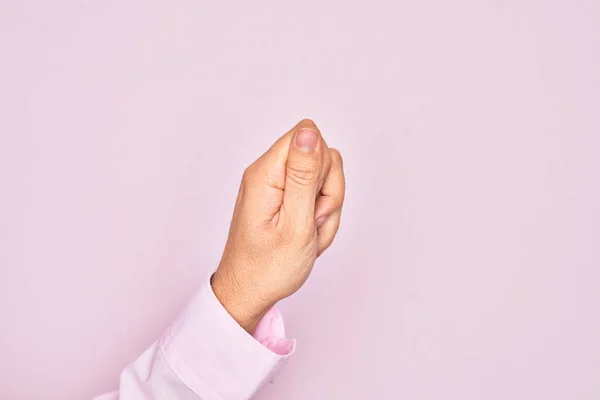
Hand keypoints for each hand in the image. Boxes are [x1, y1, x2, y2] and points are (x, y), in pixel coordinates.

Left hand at [211, 119, 345, 332]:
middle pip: (319, 157)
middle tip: (311, 222)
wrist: (250, 293)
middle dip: (327, 192)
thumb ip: (304, 175)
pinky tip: (307, 236)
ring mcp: (275, 186)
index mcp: (265, 174)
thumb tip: (309, 132)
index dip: (322, 167)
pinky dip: (320, 217)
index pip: (307, 137)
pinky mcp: (282, 198)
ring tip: (309, 234)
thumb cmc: (268, 267)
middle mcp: (267, 174)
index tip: (313, 200)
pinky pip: (316, 196)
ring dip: (326, 209)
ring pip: (323, 179)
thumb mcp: (296, 223)